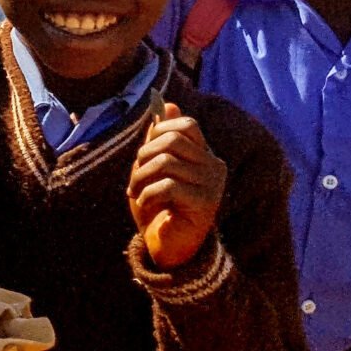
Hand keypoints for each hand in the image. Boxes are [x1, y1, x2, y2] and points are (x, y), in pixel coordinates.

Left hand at [129, 102, 225, 268]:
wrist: (167, 246)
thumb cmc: (159, 206)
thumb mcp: (153, 169)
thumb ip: (160, 140)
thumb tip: (168, 104)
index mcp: (204, 155)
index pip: (187, 124)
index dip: (158, 132)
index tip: (143, 155)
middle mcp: (215, 166)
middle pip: (172, 141)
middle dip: (143, 157)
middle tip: (135, 178)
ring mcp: (213, 185)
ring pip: (165, 162)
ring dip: (140, 178)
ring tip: (135, 193)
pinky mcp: (205, 204)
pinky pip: (167, 186)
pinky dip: (148, 195)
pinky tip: (146, 206)